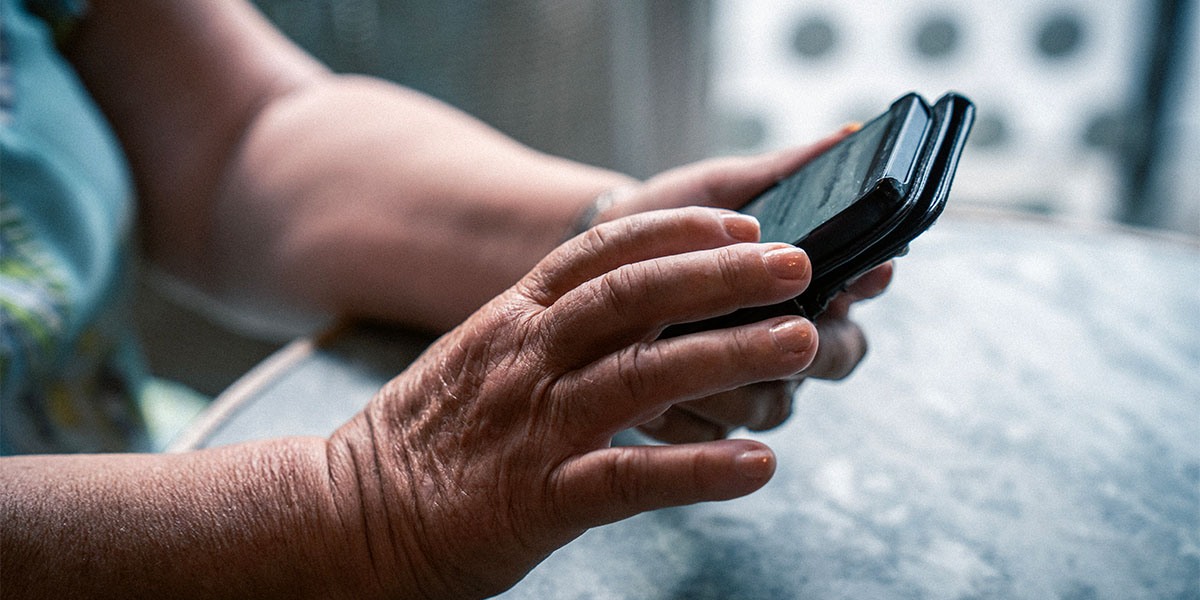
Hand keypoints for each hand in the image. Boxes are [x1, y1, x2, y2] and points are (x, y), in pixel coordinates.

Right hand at [325, 207, 819, 597]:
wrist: (347, 515)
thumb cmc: (426, 437)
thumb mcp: (482, 356)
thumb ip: (551, 328)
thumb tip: (641, 310)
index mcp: (513, 320)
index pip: (602, 252)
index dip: (679, 231)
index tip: (743, 223)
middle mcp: (526, 359)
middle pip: (634, 296)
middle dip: (723, 274)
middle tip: (798, 265)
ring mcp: (532, 426)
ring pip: (644, 375)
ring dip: (730, 354)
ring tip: (801, 341)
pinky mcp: (536, 498)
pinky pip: (628, 477)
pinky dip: (697, 469)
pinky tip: (754, 465)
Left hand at [581, 126, 893, 442]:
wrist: (580, 268)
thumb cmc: (659, 222)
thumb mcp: (716, 189)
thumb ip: (782, 170)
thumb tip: (852, 133)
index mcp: (801, 281)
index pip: (863, 288)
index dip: (868, 281)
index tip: (866, 270)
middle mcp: (782, 337)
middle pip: (833, 356)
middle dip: (811, 343)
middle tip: (789, 327)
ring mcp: (743, 384)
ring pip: (774, 405)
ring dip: (740, 381)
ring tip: (698, 355)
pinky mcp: (698, 422)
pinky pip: (713, 438)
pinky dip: (690, 415)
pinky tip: (657, 393)